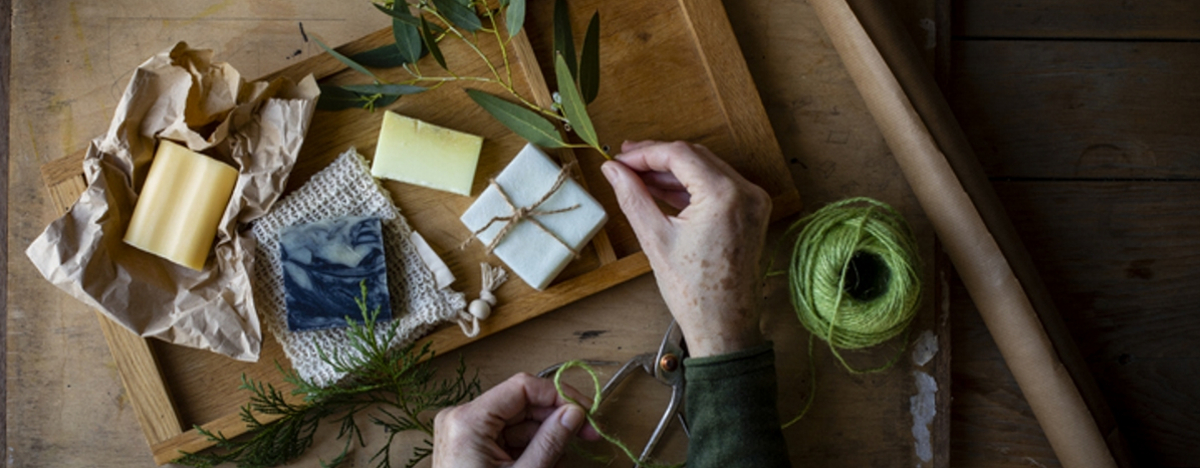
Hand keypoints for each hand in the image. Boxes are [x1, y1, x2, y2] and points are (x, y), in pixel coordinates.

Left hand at [432, 373, 596, 467]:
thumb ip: (550, 441)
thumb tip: (575, 413)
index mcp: (468, 420)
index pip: (522, 387)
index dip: (559, 395)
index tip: (586, 411)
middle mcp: (462, 418)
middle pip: (521, 403)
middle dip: (555, 419)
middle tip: (588, 434)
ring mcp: (465, 431)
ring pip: (518, 422)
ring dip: (545, 437)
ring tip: (562, 461)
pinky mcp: (471, 445)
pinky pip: (507, 437)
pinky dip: (530, 448)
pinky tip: (547, 463)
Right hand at [601, 141, 771, 357]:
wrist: (724, 326)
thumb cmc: (693, 292)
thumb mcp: (655, 239)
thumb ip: (632, 196)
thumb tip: (612, 169)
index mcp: (724, 195)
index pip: (679, 155)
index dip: (645, 153)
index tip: (619, 158)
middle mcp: (746, 192)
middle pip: (694, 157)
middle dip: (658, 158)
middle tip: (625, 162)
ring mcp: (753, 202)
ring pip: (706, 169)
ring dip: (673, 172)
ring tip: (638, 176)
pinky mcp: (752, 213)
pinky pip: (718, 187)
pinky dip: (690, 187)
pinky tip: (662, 190)